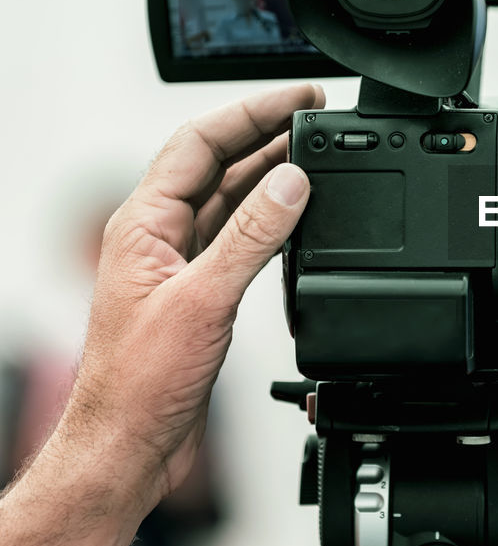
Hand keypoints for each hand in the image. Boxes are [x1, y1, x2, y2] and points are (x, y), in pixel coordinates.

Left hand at [68, 83, 323, 507]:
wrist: (130, 446)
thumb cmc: (140, 383)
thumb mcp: (205, 299)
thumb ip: (252, 236)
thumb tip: (290, 182)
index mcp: (143, 223)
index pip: (199, 143)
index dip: (251, 113)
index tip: (299, 99)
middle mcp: (159, 236)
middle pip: (217, 162)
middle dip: (267, 134)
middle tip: (318, 116)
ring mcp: (179, 263)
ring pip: (230, 199)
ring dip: (272, 173)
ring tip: (318, 152)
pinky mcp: (200, 291)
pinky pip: (240, 237)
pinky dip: (273, 219)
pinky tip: (301, 214)